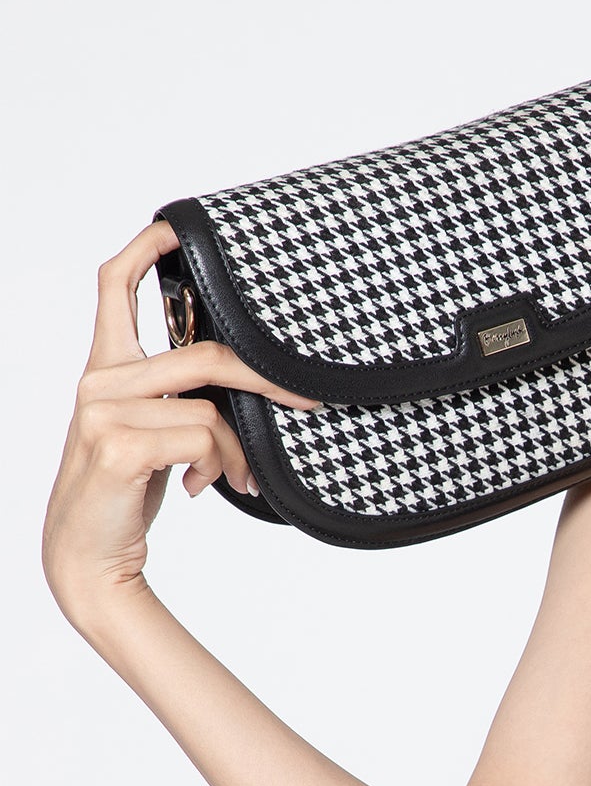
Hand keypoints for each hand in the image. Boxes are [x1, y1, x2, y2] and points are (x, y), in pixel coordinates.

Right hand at [42, 219, 324, 630]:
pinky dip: (221, 464)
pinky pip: (202, 436)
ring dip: (240, 447)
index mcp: (107, 368)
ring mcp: (103, 409)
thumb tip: (256, 386)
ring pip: (211, 405)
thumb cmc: (125, 493)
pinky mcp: (116, 443)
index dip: (147, 249)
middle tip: (308, 402)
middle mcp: (100, 379)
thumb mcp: (156, 434)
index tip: (176, 227)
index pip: (116, 286)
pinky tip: (203, 486)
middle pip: (205, 353)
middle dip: (267, 378)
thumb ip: (184, 399)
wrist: (87, 557)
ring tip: (237, 476)